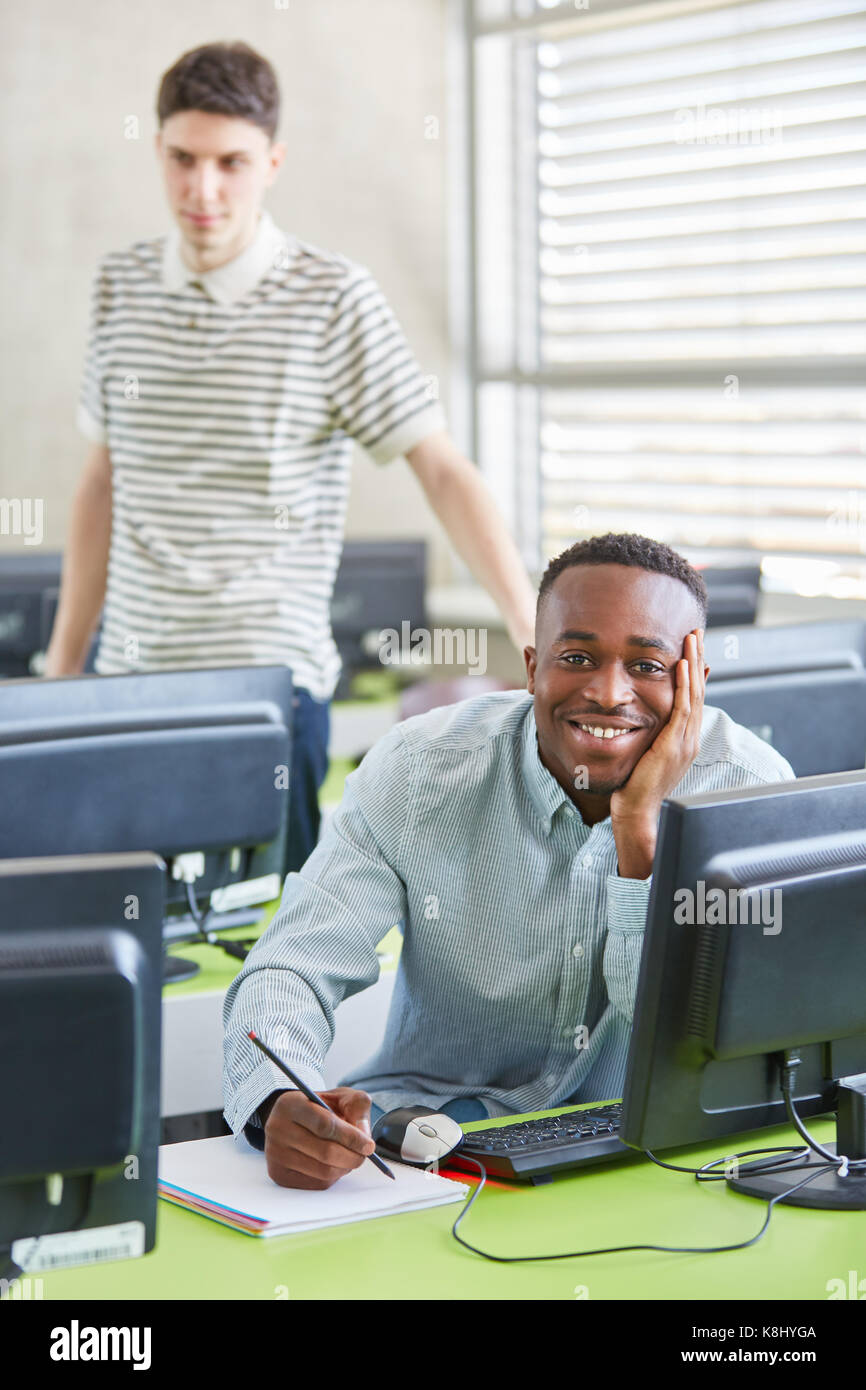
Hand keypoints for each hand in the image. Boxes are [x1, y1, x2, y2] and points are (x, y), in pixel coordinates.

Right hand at [263, 1087, 375, 1189]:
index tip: (369, 1145)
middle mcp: (277, 1129)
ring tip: (349, 1156)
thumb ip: (356, 1105)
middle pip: (325, 1152)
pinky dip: (333, 1176)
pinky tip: (334, 1163)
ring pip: (323, 1171)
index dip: (351, 1137)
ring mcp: (276, 1154)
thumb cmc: (318, 1108)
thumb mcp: (338, 1097)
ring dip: (344, 1167)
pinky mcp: (278, 1174)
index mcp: (290, 1104)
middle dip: (352, 1156)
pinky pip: (316, 1183)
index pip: (325, 1125)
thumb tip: (364, 1133)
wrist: (290, 1120)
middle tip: (365, 1154)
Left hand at [610, 628, 706, 876]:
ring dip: (693, 664)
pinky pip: (682, 709)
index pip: (693, 696)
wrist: (637, 814)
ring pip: (694, 694)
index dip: (694, 670)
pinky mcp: (674, 746)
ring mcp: (685, 742)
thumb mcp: (645, 753)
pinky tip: (681, 666)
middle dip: (697, 658)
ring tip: (692, 639)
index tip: (692, 647)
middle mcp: (689, 738)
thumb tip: (643, 717)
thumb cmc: (635, 787)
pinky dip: (684, 686)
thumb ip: (650, 734)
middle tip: (696, 632)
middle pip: (699, 690)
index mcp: (684, 739)